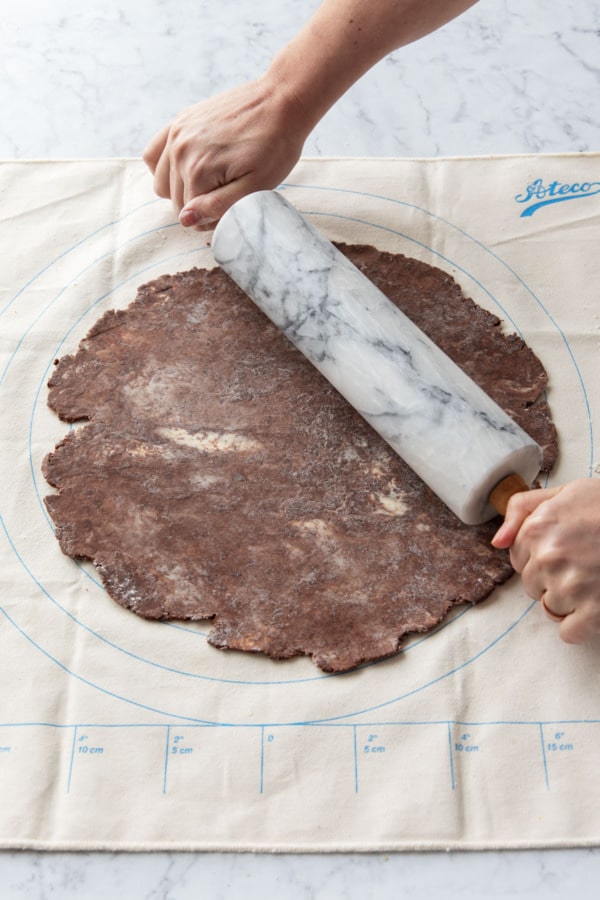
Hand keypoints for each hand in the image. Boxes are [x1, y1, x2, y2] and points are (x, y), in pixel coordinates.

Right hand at [143, 75, 308, 229]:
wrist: (281, 101)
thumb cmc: (275, 146)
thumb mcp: (255, 187)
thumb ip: (218, 207)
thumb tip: (185, 219)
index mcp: (197, 170)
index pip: (190, 215)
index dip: (211, 218)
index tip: (232, 206)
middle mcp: (180, 150)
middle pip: (174, 200)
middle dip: (198, 205)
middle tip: (226, 194)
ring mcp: (176, 133)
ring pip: (161, 182)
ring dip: (181, 189)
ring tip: (210, 182)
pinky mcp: (179, 121)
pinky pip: (154, 154)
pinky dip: (165, 167)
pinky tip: (187, 168)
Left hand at [492, 479, 599, 643]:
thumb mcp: (566, 492)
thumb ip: (523, 508)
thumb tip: (497, 541)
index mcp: (538, 528)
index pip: (517, 558)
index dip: (539, 555)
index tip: (563, 549)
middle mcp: (548, 558)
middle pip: (532, 585)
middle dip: (552, 578)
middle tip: (583, 564)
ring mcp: (570, 586)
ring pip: (550, 608)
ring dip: (569, 601)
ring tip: (593, 580)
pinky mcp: (594, 610)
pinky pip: (569, 632)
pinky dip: (581, 625)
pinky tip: (595, 605)